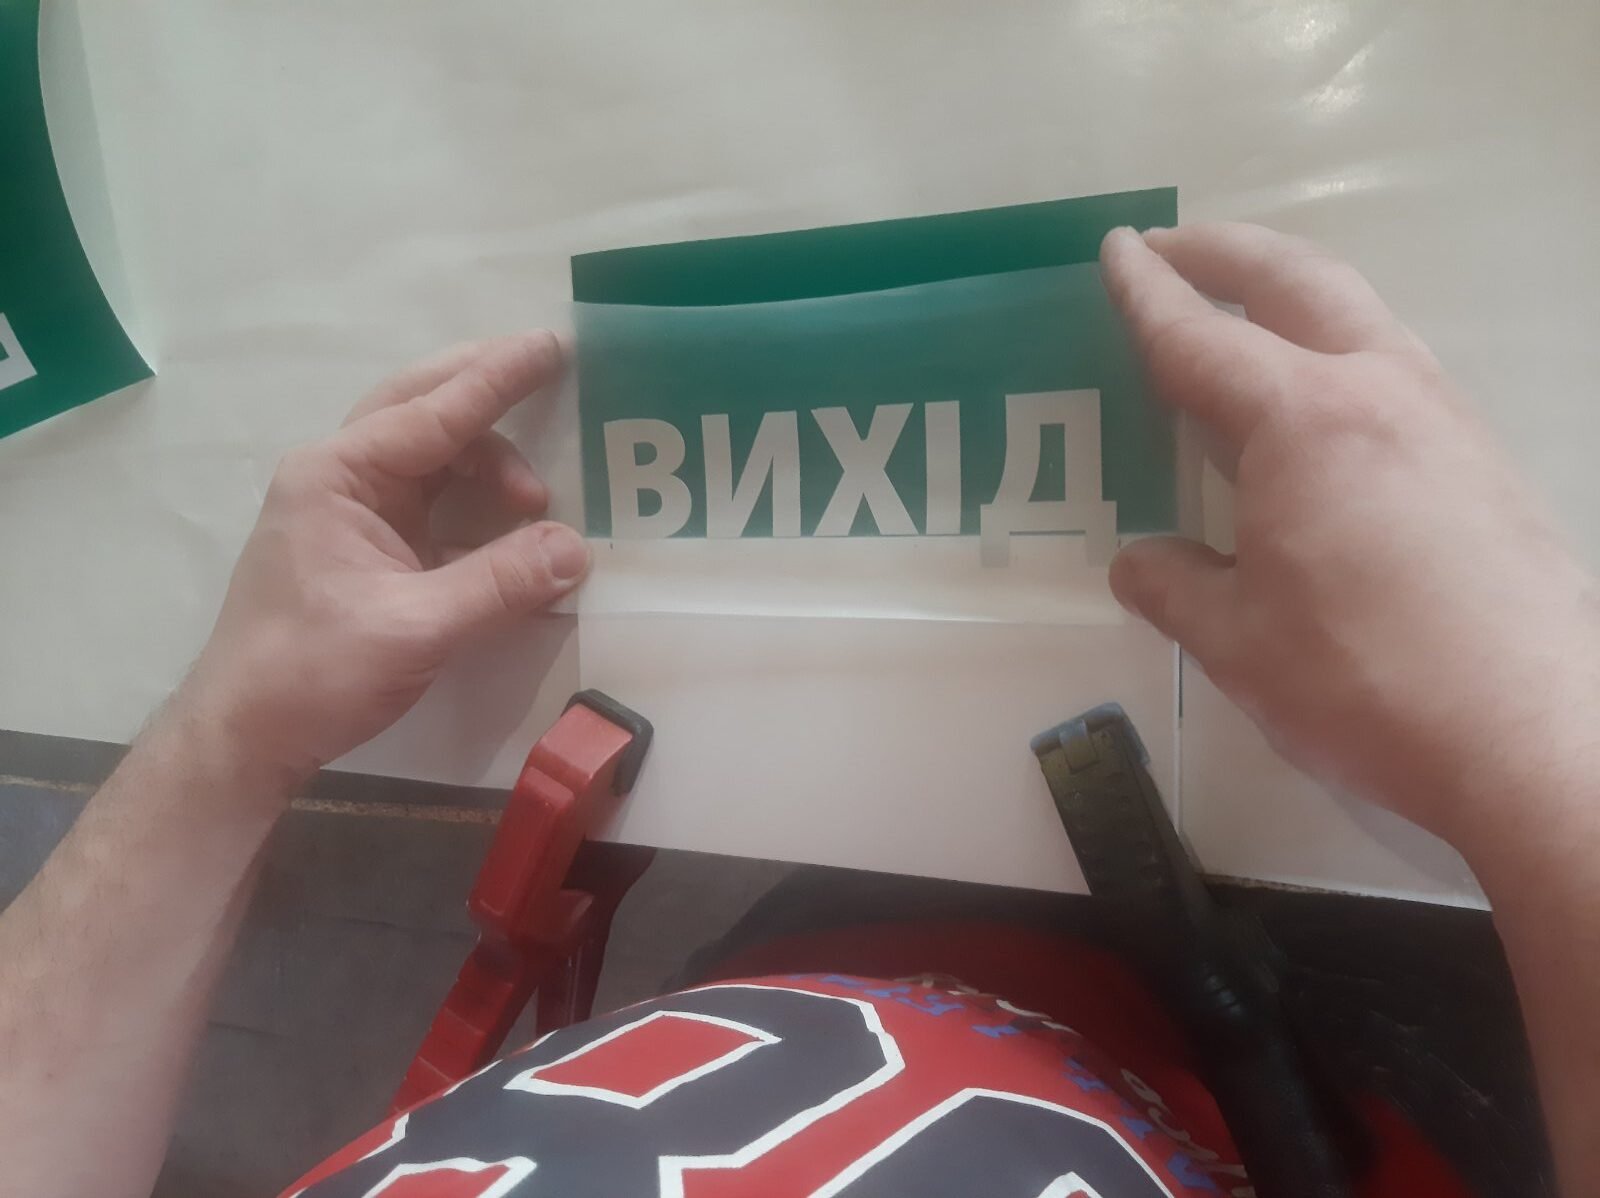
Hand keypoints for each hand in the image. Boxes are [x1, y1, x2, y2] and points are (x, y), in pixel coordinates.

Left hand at [176, 331, 588, 792]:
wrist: (246, 734)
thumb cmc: (313, 672)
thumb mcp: (415, 628)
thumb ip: (500, 584)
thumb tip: (577, 548)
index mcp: (336, 476)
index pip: (432, 413)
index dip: (497, 380)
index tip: (550, 345)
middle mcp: (339, 477)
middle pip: (421, 408)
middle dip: (485, 387)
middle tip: (549, 367)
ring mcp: (350, 511)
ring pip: (430, 454)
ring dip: (487, 462)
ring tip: (537, 501)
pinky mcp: (366, 548)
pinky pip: (431, 500)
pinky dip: (476, 501)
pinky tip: (513, 523)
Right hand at [1100, 224, 1599, 851]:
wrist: (1534, 734)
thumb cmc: (1365, 682)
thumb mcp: (1236, 643)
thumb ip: (1174, 587)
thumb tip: (1140, 562)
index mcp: (1302, 420)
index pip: (1200, 338)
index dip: (1146, 295)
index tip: (1115, 248)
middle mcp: (1379, 391)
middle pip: (1296, 282)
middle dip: (1225, 252)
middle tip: (1171, 247)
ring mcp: (1444, 418)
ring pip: (1359, 315)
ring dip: (1290, 292)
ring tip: (1241, 311)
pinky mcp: (1481, 459)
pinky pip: (1393, 367)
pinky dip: (1336, 348)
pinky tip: (1316, 406)